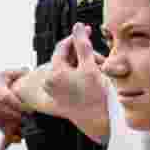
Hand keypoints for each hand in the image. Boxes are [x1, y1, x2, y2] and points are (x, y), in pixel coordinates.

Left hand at [42, 22, 108, 137]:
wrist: (99, 123)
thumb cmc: (96, 97)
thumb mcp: (90, 66)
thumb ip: (82, 44)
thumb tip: (78, 26)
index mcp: (54, 74)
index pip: (63, 46)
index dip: (76, 37)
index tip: (88, 31)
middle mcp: (50, 83)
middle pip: (65, 58)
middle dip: (82, 52)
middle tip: (97, 52)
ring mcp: (54, 91)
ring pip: (69, 67)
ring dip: (83, 63)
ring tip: (100, 66)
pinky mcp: (60, 96)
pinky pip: (69, 78)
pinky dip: (81, 73)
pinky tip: (94, 75)